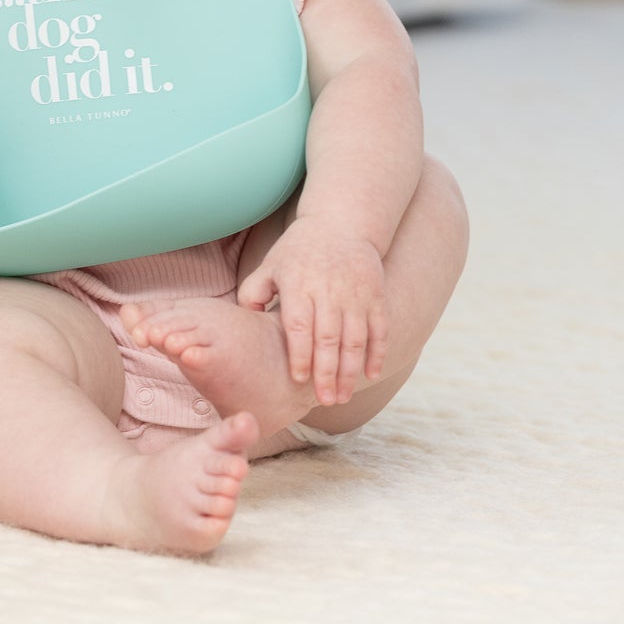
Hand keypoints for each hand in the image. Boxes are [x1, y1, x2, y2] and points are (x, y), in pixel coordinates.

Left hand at [236, 223, 388, 406]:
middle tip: (324, 400)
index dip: (300, 354)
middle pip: (329, 338)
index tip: (298, 379)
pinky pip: (380, 328)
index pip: (299, 326)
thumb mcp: (271, 266)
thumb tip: (243, 323)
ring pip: (356, 338)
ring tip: (342, 395)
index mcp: (299, 285)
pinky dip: (378, 353)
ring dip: (351, 370)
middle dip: (327, 372)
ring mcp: (355, 293)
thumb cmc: (298, 251)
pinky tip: (370, 374)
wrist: (341, 223)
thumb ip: (253, 294)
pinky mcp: (376, 294)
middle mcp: (329, 291)